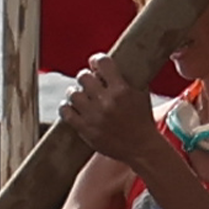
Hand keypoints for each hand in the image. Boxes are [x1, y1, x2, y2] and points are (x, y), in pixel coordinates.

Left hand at [56, 59, 175, 172]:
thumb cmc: (142, 121)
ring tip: (80, 96)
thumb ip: (129, 78)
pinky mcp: (85, 129)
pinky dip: (66, 108)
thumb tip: (117, 63)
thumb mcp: (141, 94)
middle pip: (83, 76)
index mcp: (121, 90)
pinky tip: (71, 107)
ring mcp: (94, 115)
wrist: (141, 148)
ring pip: (72, 93)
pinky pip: (66, 112)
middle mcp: (106, 101)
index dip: (96, 60)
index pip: (102, 62)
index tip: (95, 63)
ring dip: (75, 93)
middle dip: (86, 78)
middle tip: (88, 83)